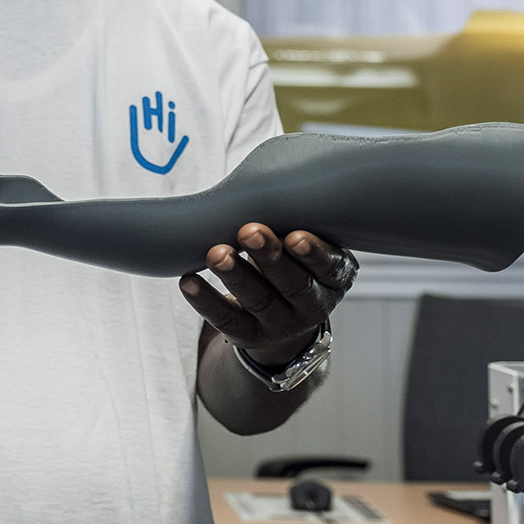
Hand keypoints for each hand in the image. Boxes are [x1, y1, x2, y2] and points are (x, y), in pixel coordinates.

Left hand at [179, 224, 357, 366]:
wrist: (284, 319)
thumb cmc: (294, 262)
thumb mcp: (307, 246)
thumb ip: (295, 224)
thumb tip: (264, 187)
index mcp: (334, 278)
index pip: (329, 267)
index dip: (313, 253)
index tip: (295, 236)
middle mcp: (312, 306)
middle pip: (293, 284)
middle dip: (270, 257)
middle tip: (248, 232)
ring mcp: (281, 324)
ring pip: (259, 301)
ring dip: (236, 275)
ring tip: (216, 253)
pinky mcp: (249, 335)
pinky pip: (227, 319)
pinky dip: (205, 300)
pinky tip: (188, 281)